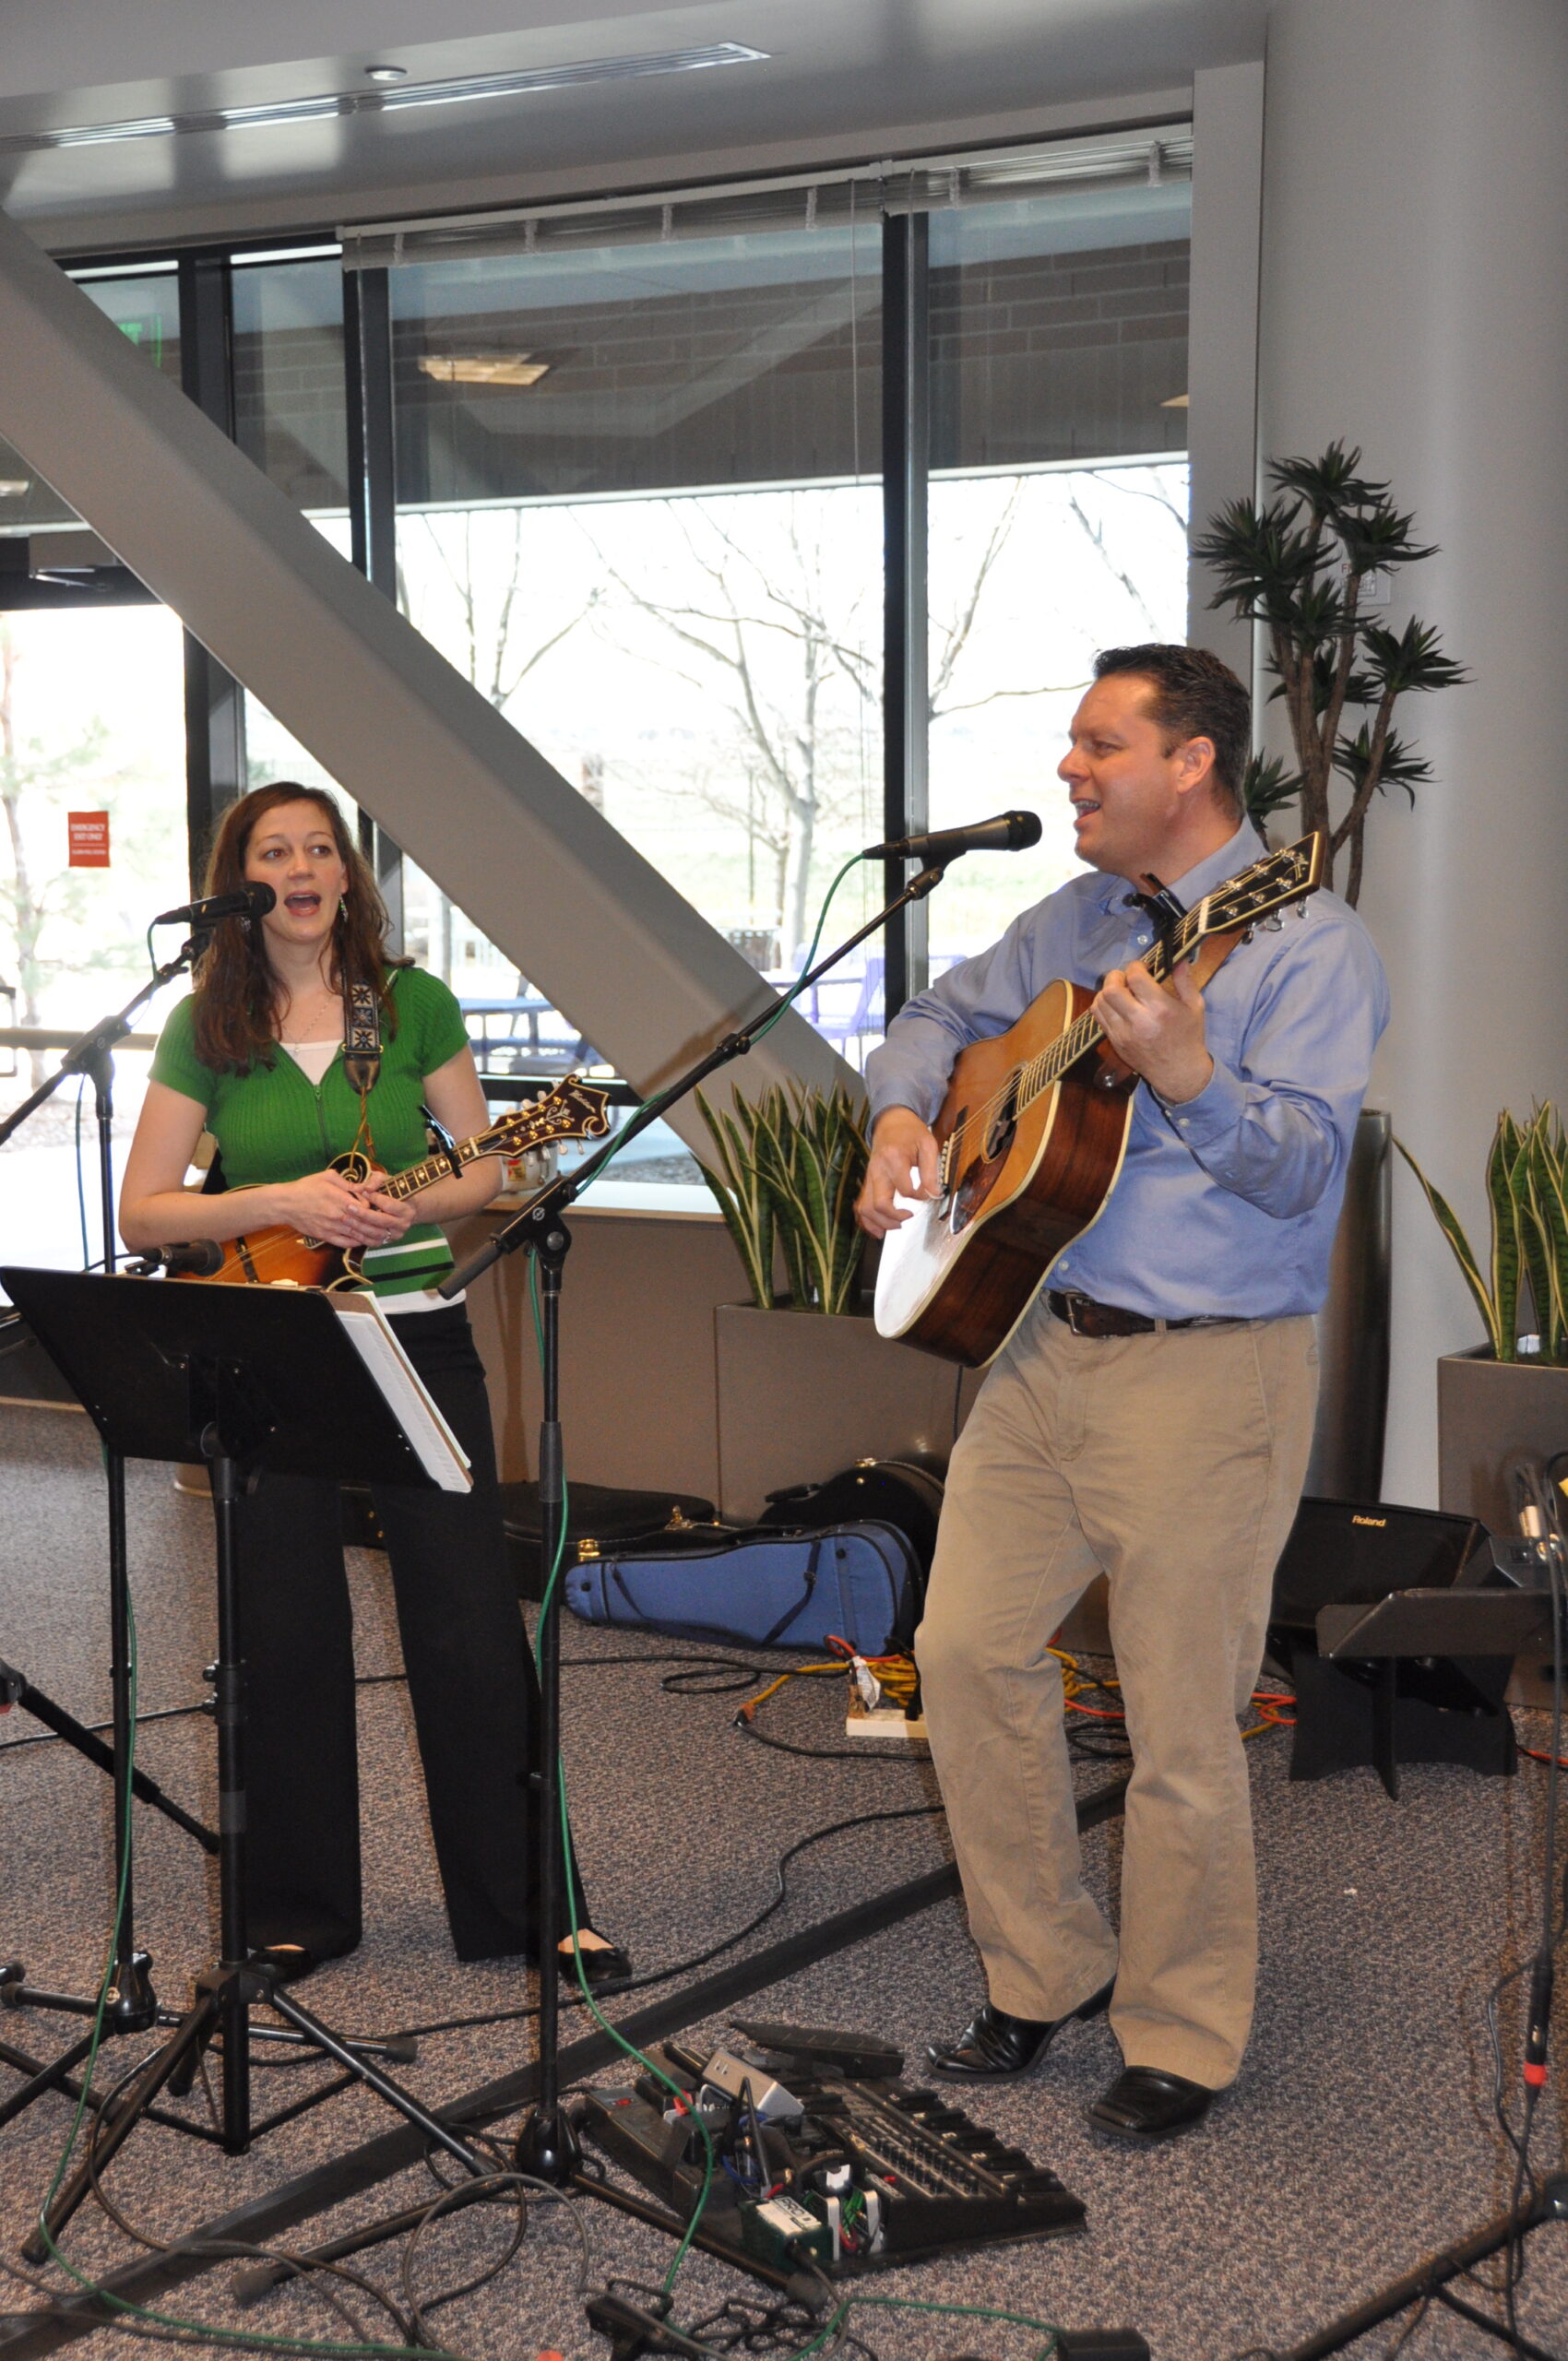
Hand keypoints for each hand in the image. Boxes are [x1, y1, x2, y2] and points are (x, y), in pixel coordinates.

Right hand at [280, 1168, 406, 1249]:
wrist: (285, 1204)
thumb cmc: (305, 1187)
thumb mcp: (327, 1177)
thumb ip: (347, 1182)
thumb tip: (362, 1186)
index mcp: (340, 1199)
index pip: (365, 1207)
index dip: (373, 1208)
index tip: (376, 1206)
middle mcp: (338, 1215)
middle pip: (364, 1223)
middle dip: (377, 1225)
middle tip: (387, 1225)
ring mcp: (331, 1227)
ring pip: (356, 1235)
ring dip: (370, 1236)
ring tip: (381, 1236)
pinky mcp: (325, 1236)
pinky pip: (344, 1243)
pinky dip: (356, 1243)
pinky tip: (363, 1241)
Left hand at [352, 1169, 415, 1241]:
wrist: (406, 1208)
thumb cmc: (395, 1192)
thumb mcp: (388, 1181)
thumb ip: (377, 1181)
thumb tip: (367, 1188)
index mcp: (406, 1208)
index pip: (390, 1205)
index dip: (376, 1199)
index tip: (364, 1192)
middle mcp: (403, 1223)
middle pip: (382, 1220)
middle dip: (364, 1214)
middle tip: (349, 1207)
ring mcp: (395, 1234)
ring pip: (376, 1233)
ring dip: (359, 1226)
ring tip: (346, 1218)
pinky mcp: (387, 1241)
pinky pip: (373, 1242)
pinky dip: (360, 1237)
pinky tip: (350, 1229)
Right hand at [857, 1108, 940, 1237]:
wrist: (891, 1122)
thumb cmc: (911, 1132)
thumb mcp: (928, 1144)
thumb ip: (931, 1171)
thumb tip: (934, 1194)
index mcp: (893, 1160)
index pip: (905, 1190)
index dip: (919, 1196)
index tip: (928, 1193)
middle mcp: (877, 1170)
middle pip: (879, 1204)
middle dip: (894, 1218)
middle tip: (909, 1217)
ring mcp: (869, 1177)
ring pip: (866, 1208)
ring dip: (880, 1223)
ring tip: (897, 1226)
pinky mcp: (867, 1182)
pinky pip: (861, 1205)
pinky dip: (867, 1221)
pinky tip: (879, 1230)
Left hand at [1092, 958, 1213, 1104]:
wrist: (1179, 1073)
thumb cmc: (1189, 1037)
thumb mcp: (1195, 1007)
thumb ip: (1185, 981)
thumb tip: (1178, 959)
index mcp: (1161, 1009)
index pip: (1135, 978)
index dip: (1136, 966)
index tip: (1142, 968)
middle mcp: (1139, 1021)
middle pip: (1111, 989)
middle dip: (1116, 976)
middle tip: (1125, 977)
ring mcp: (1123, 1034)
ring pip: (1100, 1002)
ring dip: (1107, 991)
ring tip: (1120, 991)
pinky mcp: (1115, 1042)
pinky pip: (1099, 1017)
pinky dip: (1103, 1005)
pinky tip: (1116, 1005)